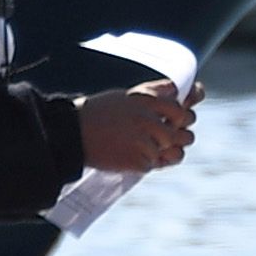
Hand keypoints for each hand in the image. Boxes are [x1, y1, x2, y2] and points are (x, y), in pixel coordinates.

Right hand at [80, 79, 195, 174]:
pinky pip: (154, 164)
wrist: (72, 135)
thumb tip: (177, 90)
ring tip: (147, 148)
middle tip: (164, 138)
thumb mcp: (127, 96)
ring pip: (174, 152)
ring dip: (164, 152)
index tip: (174, 121)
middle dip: (179, 136)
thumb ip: (154, 92)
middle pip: (183, 133)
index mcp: (146, 101)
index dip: (182, 116)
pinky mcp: (137, 162)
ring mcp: (144, 142)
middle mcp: (148, 120)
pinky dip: (145, 163)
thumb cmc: (99, 113)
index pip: (180, 109)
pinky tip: (130, 155)